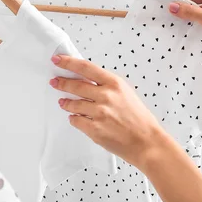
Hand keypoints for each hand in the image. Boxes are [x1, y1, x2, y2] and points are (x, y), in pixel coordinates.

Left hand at [49, 55, 169, 170]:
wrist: (146, 141)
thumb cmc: (138, 118)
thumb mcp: (125, 93)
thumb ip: (106, 86)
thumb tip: (85, 80)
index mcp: (114, 83)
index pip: (85, 67)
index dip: (68, 62)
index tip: (58, 60)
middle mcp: (105, 96)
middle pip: (75, 85)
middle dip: (62, 83)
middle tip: (55, 82)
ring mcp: (99, 113)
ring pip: (73, 104)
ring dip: (66, 103)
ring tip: (64, 102)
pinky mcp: (94, 129)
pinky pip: (76, 120)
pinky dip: (74, 118)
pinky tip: (75, 117)